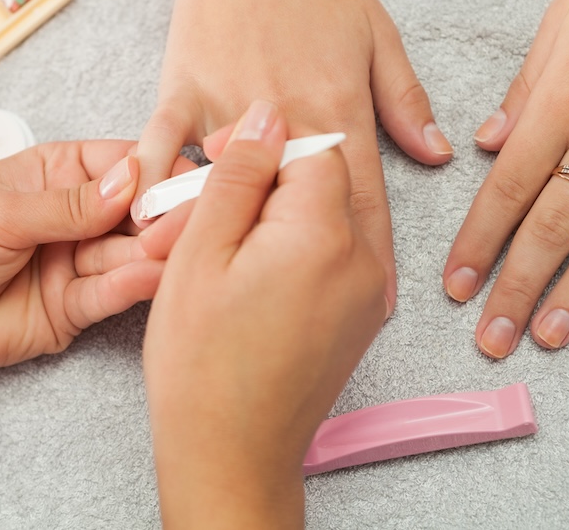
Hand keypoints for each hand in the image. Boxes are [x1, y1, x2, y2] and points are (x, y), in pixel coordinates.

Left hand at [0, 141, 192, 378]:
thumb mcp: (0, 212)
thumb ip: (69, 204)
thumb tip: (133, 180)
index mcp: (58, 173)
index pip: (124, 163)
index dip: (156, 170)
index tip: (183, 181)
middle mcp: (78, 215)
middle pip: (139, 210)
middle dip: (164, 215)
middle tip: (189, 222)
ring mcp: (79, 262)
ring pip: (131, 253)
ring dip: (155, 252)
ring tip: (177, 251)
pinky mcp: (75, 308)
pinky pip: (111, 294)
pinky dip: (132, 286)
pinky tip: (150, 277)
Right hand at [138, 0, 451, 310]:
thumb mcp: (376, 32)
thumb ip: (403, 99)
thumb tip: (433, 153)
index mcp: (337, 107)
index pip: (364, 195)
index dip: (376, 252)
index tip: (381, 303)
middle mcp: (286, 119)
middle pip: (303, 209)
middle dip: (313, 270)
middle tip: (316, 325)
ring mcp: (228, 110)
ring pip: (232, 192)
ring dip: (234, 249)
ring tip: (233, 307)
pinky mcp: (180, 96)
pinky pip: (165, 155)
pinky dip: (158, 195)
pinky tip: (151, 239)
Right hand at [141, 101, 386, 527]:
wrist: (229, 452)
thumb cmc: (201, 360)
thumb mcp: (201, 251)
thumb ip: (239, 175)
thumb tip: (266, 116)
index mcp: (324, 233)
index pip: (313, 146)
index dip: (261, 146)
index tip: (216, 162)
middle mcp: (363, 258)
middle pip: (325, 181)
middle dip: (268, 183)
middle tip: (210, 212)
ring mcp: (367, 292)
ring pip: (328, 218)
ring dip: (277, 218)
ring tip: (223, 252)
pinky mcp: (360, 317)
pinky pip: (335, 256)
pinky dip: (295, 250)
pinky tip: (248, 277)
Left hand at [444, 0, 568, 358]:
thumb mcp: (562, 23)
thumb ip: (526, 91)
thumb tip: (487, 143)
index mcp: (562, 104)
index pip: (507, 190)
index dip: (478, 244)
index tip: (456, 288)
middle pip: (555, 226)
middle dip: (518, 287)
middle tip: (493, 339)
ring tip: (551, 334)